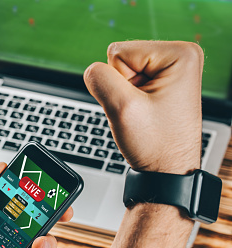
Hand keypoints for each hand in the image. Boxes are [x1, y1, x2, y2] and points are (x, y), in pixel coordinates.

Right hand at [84, 41, 203, 173]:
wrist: (166, 170)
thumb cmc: (156, 145)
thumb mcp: (122, 108)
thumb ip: (99, 79)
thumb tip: (91, 70)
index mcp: (181, 53)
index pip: (118, 52)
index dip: (119, 82)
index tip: (140, 104)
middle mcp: (181, 56)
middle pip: (121, 58)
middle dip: (122, 88)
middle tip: (140, 111)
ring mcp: (172, 69)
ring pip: (122, 70)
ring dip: (124, 94)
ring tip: (143, 113)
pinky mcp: (163, 81)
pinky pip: (128, 80)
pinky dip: (129, 98)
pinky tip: (144, 112)